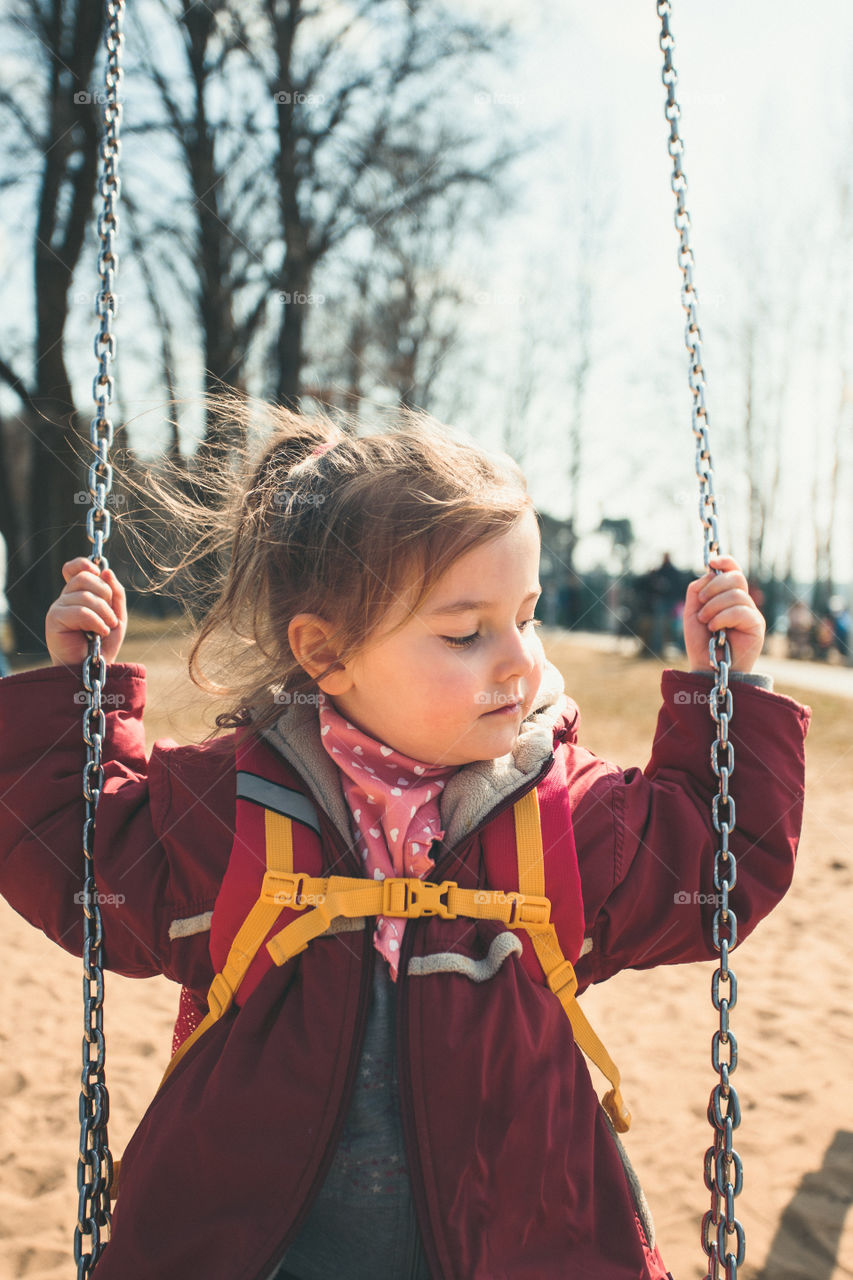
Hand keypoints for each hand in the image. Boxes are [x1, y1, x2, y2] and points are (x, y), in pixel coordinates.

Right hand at [46, 557, 126, 667]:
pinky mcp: (54, 620)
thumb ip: (115, 593)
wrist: (94, 669)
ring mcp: (58, 608)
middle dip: (105, 594)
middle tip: (110, 616)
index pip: (74, 568)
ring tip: (107, 629)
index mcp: (78, 595)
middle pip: (84, 577)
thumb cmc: (103, 646)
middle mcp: (65, 599)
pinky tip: (100, 633)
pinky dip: (96, 621)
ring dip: (104, 613)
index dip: (84, 564)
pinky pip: (79, 611)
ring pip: (84, 595)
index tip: (98, 574)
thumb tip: (105, 571)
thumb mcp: (116, 616)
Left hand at [683, 554, 764, 672]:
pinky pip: (740, 610)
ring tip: (705, 622)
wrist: (707, 667)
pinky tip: (715, 629)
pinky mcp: (756, 625)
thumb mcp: (692, 612)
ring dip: (714, 607)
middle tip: (701, 604)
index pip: (733, 570)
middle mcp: (743, 602)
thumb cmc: (701, 642)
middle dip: (714, 587)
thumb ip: (696, 590)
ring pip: (736, 594)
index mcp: (728, 596)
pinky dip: (722, 617)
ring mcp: (751, 613)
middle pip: (736, 578)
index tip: (712, 562)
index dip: (726, 562)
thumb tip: (709, 573)